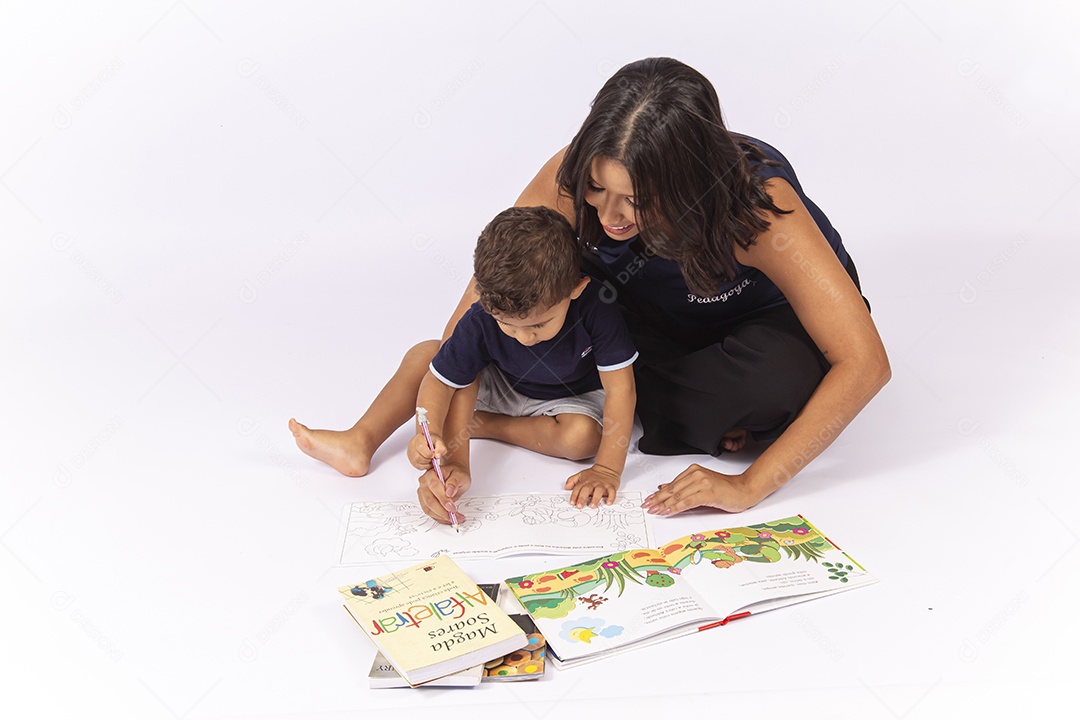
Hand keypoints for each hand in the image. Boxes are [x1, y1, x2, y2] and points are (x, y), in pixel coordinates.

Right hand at [408, 431, 446, 469]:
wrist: (428, 441)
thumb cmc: (433, 441)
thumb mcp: (439, 442)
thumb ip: (441, 448)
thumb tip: (437, 456)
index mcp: (419, 438)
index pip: (420, 447)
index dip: (428, 453)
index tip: (433, 455)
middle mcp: (412, 445)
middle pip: (417, 457)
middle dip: (428, 460)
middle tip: (433, 458)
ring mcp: (410, 453)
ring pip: (417, 463)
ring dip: (427, 464)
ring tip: (431, 460)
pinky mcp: (411, 459)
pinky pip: (417, 466)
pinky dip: (425, 466)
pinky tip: (428, 462)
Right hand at [417, 462, 470, 524]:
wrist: (453, 475)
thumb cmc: (456, 474)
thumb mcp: (460, 475)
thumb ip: (455, 482)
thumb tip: (449, 491)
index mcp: (431, 474)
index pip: (435, 487)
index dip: (443, 499)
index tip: (452, 508)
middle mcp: (424, 483)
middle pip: (430, 501)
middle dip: (443, 511)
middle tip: (455, 516)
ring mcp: (422, 493)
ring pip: (429, 509)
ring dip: (442, 516)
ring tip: (455, 518)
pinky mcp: (424, 501)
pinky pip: (430, 512)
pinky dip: (439, 517)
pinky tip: (449, 518)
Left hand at [564, 464, 620, 507]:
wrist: (607, 468)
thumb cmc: (593, 474)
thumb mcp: (581, 475)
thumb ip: (572, 481)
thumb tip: (566, 487)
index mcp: (585, 481)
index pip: (578, 488)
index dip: (574, 495)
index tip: (572, 503)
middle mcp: (593, 483)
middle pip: (587, 489)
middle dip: (582, 498)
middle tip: (580, 506)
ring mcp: (602, 484)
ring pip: (599, 490)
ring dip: (595, 498)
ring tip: (593, 505)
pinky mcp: (611, 486)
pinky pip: (612, 491)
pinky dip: (611, 497)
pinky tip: (608, 502)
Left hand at [641, 464, 758, 515]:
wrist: (744, 489)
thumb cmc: (725, 490)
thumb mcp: (701, 486)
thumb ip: (684, 487)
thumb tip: (665, 489)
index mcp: (694, 471)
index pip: (672, 484)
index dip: (659, 494)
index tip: (649, 500)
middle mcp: (696, 474)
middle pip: (672, 489)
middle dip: (658, 499)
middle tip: (647, 506)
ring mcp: (702, 482)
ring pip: (678, 495)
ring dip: (664, 504)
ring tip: (655, 510)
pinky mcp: (708, 492)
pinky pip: (688, 501)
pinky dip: (676, 507)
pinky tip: (668, 511)